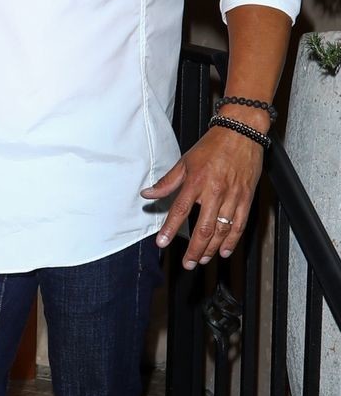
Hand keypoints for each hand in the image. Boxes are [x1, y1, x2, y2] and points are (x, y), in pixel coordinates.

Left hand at [145, 126, 265, 268]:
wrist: (241, 132)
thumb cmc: (213, 146)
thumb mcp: (185, 161)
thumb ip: (167, 182)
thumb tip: (147, 193)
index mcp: (196, 182)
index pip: (180, 211)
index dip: (170, 229)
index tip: (161, 243)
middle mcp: (215, 191)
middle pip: (203, 228)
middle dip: (194, 249)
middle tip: (187, 263)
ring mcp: (232, 196)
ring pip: (221, 230)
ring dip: (211, 249)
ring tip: (202, 260)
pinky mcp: (246, 198)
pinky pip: (240, 223)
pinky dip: (232, 240)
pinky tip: (225, 250)